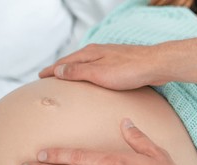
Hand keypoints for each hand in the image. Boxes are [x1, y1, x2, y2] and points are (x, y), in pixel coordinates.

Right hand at [39, 39, 196, 89]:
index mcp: (90, 54)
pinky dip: (90, 73)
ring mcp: (110, 57)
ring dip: (75, 71)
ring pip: (87, 64)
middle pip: (74, 61)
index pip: (64, 63)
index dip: (51, 71)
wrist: (156, 65)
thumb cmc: (129, 71)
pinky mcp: (121, 63)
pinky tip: (95, 79)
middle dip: (61, 69)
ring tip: (69, 79)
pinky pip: (98, 68)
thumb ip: (78, 72)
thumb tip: (58, 71)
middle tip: (50, 78)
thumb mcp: (99, 73)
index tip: (40, 76)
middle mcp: (98, 52)